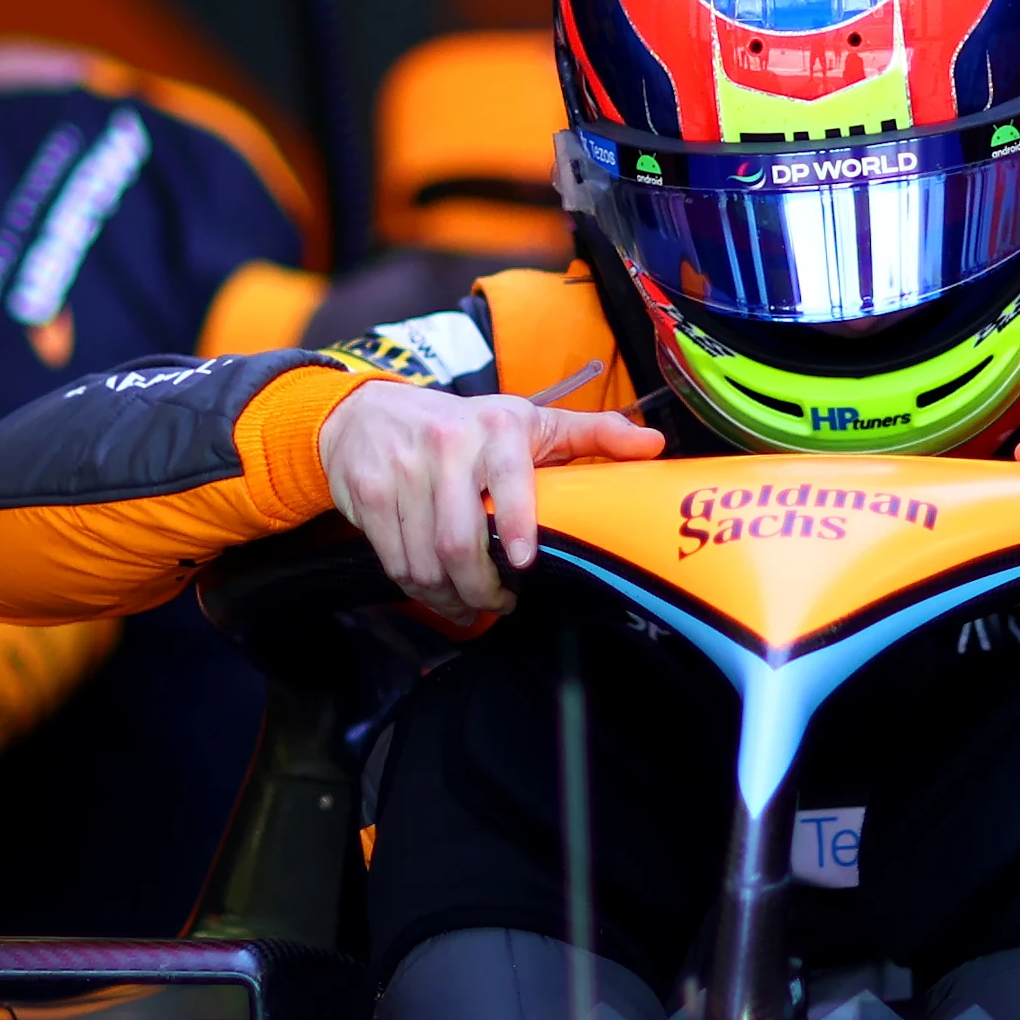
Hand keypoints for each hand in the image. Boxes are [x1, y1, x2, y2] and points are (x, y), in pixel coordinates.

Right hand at [319, 385, 661, 622]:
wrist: (366, 413)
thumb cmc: (465, 425)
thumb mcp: (528, 421)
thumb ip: (590, 434)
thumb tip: (653, 445)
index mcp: (496, 426)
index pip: (508, 479)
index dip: (517, 524)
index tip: (525, 564)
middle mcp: (446, 445)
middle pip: (460, 540)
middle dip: (481, 588)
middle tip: (501, 603)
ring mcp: (401, 472)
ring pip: (426, 560)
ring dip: (450, 598)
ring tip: (471, 605)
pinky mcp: (367, 496)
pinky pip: (395, 561)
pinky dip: (419, 590)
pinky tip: (438, 593)